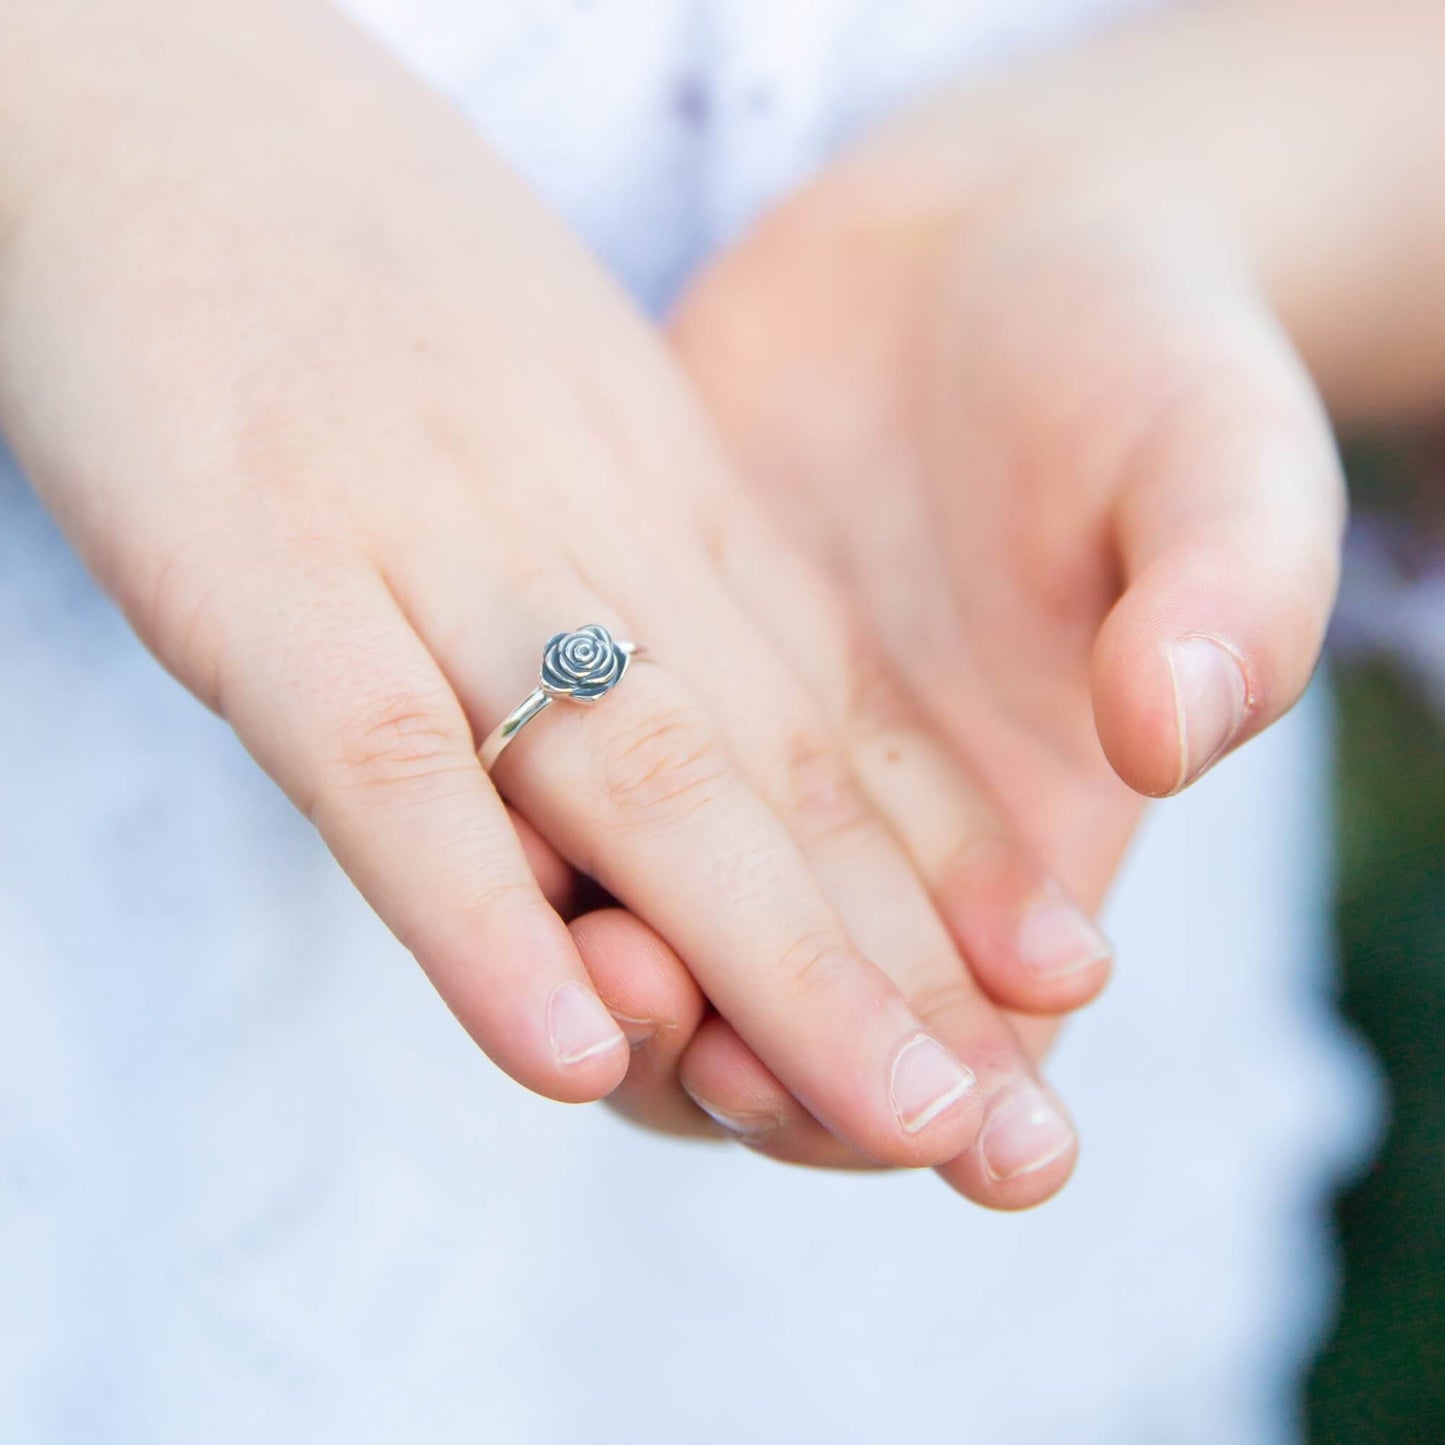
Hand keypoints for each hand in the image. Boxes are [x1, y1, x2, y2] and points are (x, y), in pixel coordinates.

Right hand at [0, 0, 1106, 1187]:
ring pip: (636, 785)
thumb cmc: (349, 256)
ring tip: (903, 1115)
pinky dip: (479, 918)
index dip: (949, 856)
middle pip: (777, 774)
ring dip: (774, 967)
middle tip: (1020, 1125)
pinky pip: (388, 765)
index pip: (829, 704)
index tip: (1056, 975)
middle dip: (909, 959)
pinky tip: (576, 1055)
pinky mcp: (255, 562)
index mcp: (654, 486)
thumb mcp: (543, 388)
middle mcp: (584, 523)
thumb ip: (616, 538)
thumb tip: (659, 699)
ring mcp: (424, 542)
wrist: (161, 81)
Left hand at [646, 15, 1344, 1184]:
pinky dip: (547, 832)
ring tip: (609, 960)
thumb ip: (1226, 599)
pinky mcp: (647, 668)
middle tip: (709, 1045)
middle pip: (799, 1023)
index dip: (941, 1100)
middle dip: (752, 1069)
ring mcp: (746, 756)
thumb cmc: (1140, 357)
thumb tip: (1169, 732)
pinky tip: (510, 846)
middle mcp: (877, 829)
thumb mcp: (1218, 460)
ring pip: (671, 929)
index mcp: (1035, 830)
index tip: (916, 1125)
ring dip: (633, 979)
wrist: (986, 245)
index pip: (978, 1040)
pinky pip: (581, 786)